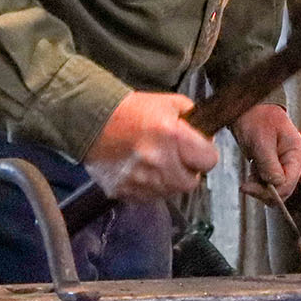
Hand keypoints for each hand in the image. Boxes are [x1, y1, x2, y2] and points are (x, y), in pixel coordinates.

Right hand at [82, 91, 219, 200]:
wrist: (92, 119)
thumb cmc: (131, 110)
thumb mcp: (169, 103)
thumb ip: (192, 117)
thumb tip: (206, 137)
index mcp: (173, 136)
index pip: (208, 160)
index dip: (205, 154)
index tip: (198, 149)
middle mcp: (159, 162)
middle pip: (191, 183)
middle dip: (189, 171)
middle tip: (178, 158)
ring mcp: (140, 180)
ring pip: (170, 192)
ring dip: (169, 180)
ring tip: (157, 162)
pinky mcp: (124, 191)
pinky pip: (148, 197)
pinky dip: (149, 187)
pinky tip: (142, 170)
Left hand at [231, 103, 300, 199]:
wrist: (251, 110)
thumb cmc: (257, 120)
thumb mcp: (261, 142)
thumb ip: (269, 165)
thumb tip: (275, 185)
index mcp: (298, 154)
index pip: (287, 184)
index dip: (268, 191)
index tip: (246, 187)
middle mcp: (296, 162)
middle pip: (284, 190)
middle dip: (263, 190)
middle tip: (245, 185)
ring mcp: (288, 165)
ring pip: (277, 189)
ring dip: (260, 186)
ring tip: (250, 171)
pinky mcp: (279, 167)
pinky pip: (271, 183)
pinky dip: (259, 181)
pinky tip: (253, 169)